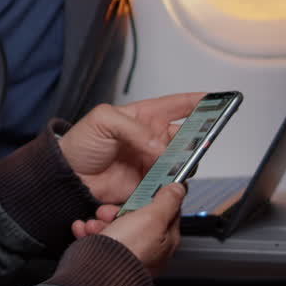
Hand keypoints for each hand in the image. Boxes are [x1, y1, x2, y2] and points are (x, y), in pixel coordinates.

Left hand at [58, 93, 202, 202]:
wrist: (67, 176)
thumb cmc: (80, 143)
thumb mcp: (103, 120)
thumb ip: (133, 128)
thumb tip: (159, 146)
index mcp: (144, 116)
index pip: (178, 105)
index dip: (199, 102)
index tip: (219, 100)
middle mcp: (152, 138)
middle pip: (187, 137)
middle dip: (198, 138)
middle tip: (201, 142)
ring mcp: (151, 162)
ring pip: (181, 162)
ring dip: (183, 163)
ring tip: (176, 165)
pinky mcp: (147, 184)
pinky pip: (167, 184)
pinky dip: (170, 184)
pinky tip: (164, 182)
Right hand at [73, 183, 184, 274]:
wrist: (98, 277)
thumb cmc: (128, 252)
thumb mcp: (152, 218)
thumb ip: (167, 200)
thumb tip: (179, 188)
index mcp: (165, 240)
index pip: (165, 210)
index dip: (152, 196)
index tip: (141, 188)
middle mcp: (147, 249)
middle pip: (135, 217)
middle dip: (118, 210)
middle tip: (109, 211)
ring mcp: (126, 254)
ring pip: (113, 227)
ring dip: (99, 221)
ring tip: (93, 225)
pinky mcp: (106, 259)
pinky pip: (96, 239)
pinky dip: (87, 232)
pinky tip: (84, 230)